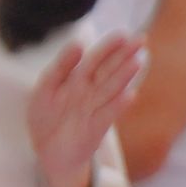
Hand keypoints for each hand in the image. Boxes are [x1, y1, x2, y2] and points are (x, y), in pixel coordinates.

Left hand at [25, 35, 145, 186]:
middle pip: (108, 70)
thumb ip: (59, 68)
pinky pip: (108, 114)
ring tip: (137, 61)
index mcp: (77, 81)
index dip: (108, 48)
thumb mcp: (44, 90)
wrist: (49, 152)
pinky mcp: (96, 128)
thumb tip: (78, 43)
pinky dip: (118, 105)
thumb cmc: (47, 118)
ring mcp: (94, 109)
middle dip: (124, 55)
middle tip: (141, 39)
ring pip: (111, 89)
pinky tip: (130, 94)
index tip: (122, 34)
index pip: (94, 60)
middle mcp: (90, 93)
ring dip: (124, 75)